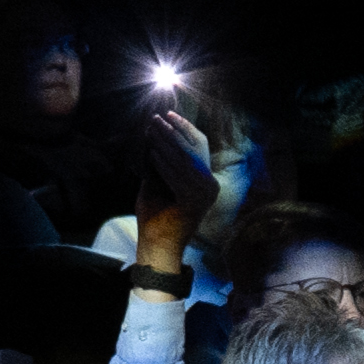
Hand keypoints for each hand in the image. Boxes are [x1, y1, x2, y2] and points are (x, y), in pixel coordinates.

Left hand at [129, 115, 215, 274]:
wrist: (159, 247)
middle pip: (193, 151)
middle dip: (174, 132)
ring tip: (152, 130)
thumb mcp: (159, 184)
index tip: (170, 116)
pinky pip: (177, 176)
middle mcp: (210, 187)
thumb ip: (161, 165)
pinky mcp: (194, 201)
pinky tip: (152, 152)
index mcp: (206, 183)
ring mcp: (204, 195)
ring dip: (166, 143)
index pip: (201, 148)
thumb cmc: (157, 218)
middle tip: (156, 119)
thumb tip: (154, 138)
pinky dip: (164, 162)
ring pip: (184, 160)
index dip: (186, 129)